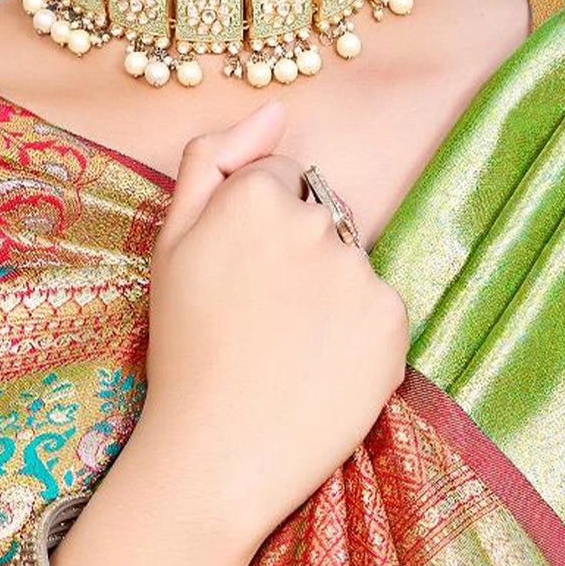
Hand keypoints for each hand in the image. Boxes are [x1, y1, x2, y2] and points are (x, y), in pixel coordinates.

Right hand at [127, 99, 410, 559]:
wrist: (217, 456)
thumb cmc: (185, 351)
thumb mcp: (170, 244)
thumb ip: (215, 159)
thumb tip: (275, 109)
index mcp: (257, 196)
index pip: (279, 181)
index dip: (255, 231)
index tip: (236, 279)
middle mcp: (314, 223)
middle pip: (320, 217)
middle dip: (296, 256)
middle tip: (259, 321)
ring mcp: (360, 273)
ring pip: (351, 265)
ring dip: (328, 296)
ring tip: (287, 351)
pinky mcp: (394, 322)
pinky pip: (381, 311)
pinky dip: (357, 336)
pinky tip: (319, 371)